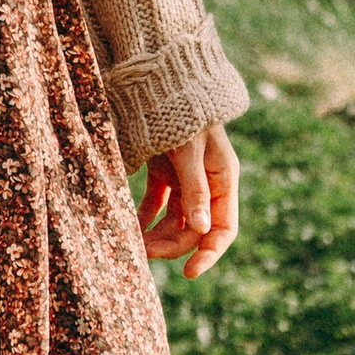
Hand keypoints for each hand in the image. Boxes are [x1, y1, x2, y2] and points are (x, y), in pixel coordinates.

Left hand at [138, 123, 237, 279]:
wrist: (162, 81)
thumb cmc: (181, 114)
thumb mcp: (189, 150)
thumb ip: (195, 189)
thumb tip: (204, 230)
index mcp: (224, 179)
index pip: (224, 228)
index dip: (209, 253)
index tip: (188, 273)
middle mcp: (208, 183)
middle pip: (195, 229)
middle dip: (172, 245)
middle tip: (143, 253)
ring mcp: (186, 179)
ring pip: (174, 220)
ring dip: (156, 235)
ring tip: (132, 243)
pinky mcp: (165, 173)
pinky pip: (157, 204)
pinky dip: (145, 217)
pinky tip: (129, 226)